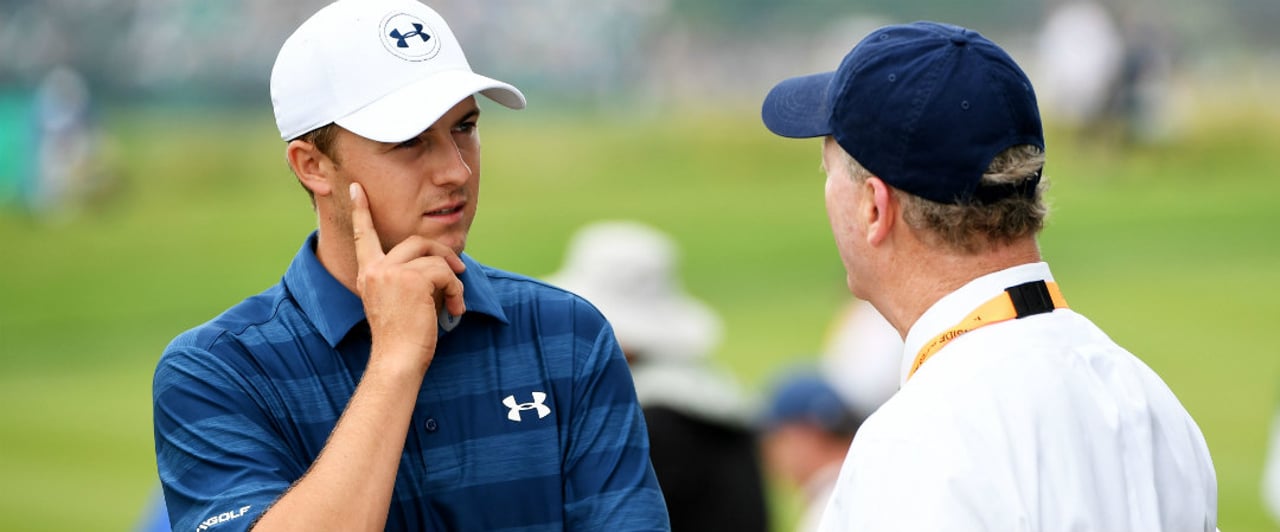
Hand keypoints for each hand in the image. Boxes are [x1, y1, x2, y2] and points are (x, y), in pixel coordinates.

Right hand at [349, 182, 465, 373]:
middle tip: (460, 270)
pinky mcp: (412, 279)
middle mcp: (376, 269)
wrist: (397, 359)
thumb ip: (408, 278)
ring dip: (453, 279)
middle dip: (442, 253)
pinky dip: (456, 290)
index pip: (363, 235)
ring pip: (434, 258)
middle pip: (416, 241)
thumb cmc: (402, 339)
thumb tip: (440, 264)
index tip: (355, 188)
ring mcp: (392, 272)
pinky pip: (445, 273)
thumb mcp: (399, 302)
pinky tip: (455, 309)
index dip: (360, 210)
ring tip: (456, 301)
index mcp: (368, 274)